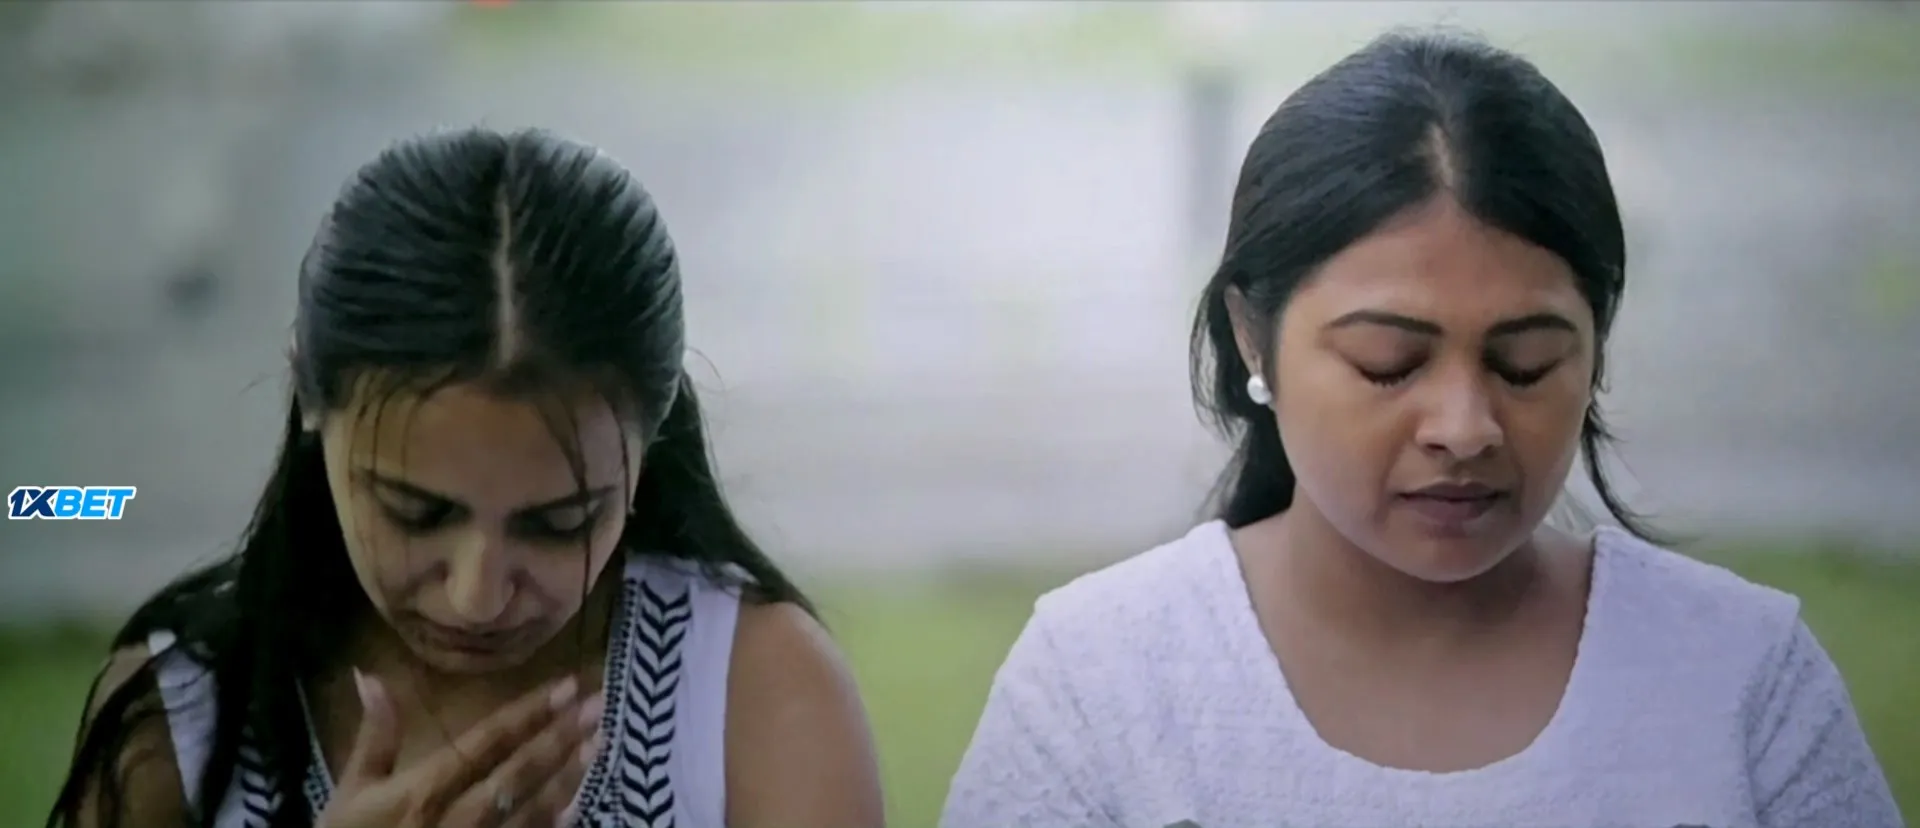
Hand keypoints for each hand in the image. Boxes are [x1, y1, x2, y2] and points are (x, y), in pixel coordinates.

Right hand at [314, 669, 603, 827]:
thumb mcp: (351, 790)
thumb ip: (374, 735)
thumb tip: (371, 675)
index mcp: (424, 789)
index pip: (488, 742)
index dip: (529, 713)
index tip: (567, 686)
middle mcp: (457, 817)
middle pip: (518, 772)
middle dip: (561, 736)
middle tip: (600, 705)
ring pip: (530, 809)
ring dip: (567, 776)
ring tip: (598, 743)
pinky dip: (553, 823)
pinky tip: (578, 803)